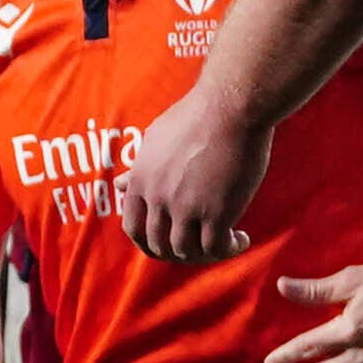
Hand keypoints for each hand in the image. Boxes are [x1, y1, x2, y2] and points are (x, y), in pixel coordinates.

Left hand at [113, 85, 267, 264]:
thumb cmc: (197, 117)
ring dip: (204, 255)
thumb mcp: (155, 140)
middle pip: (159, 246)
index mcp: (142, 181)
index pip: (133, 228)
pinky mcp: (217, 212)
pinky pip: (216, 247)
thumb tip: (122, 184)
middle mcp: (158, 199)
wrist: (230, 108)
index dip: (149, 241)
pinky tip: (240, 239)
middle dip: (177, 253)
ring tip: (223, 243)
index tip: (169, 240)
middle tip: (198, 248)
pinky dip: (228, 250)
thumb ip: (140, 168)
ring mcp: (186, 208)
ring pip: (186, 252)